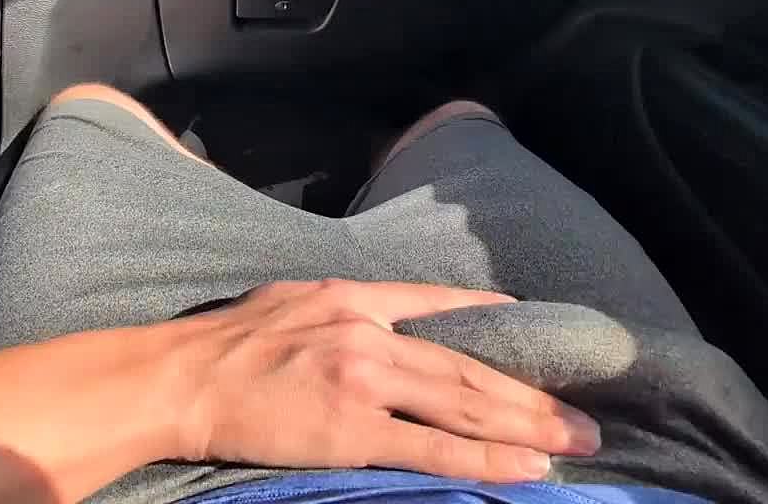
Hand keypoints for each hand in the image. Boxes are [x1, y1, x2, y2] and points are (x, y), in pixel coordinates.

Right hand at [167, 279, 600, 482]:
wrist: (182, 378)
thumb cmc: (223, 342)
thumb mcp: (286, 299)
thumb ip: (336, 307)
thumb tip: (366, 319)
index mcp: (352, 297)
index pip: (437, 304)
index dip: (489, 316)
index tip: (531, 326)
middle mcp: (368, 333)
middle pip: (467, 367)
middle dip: (532, 397)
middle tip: (585, 421)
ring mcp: (365, 381)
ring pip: (463, 404)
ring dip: (526, 428)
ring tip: (573, 446)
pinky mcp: (353, 430)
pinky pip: (432, 447)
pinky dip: (484, 458)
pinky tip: (524, 470)